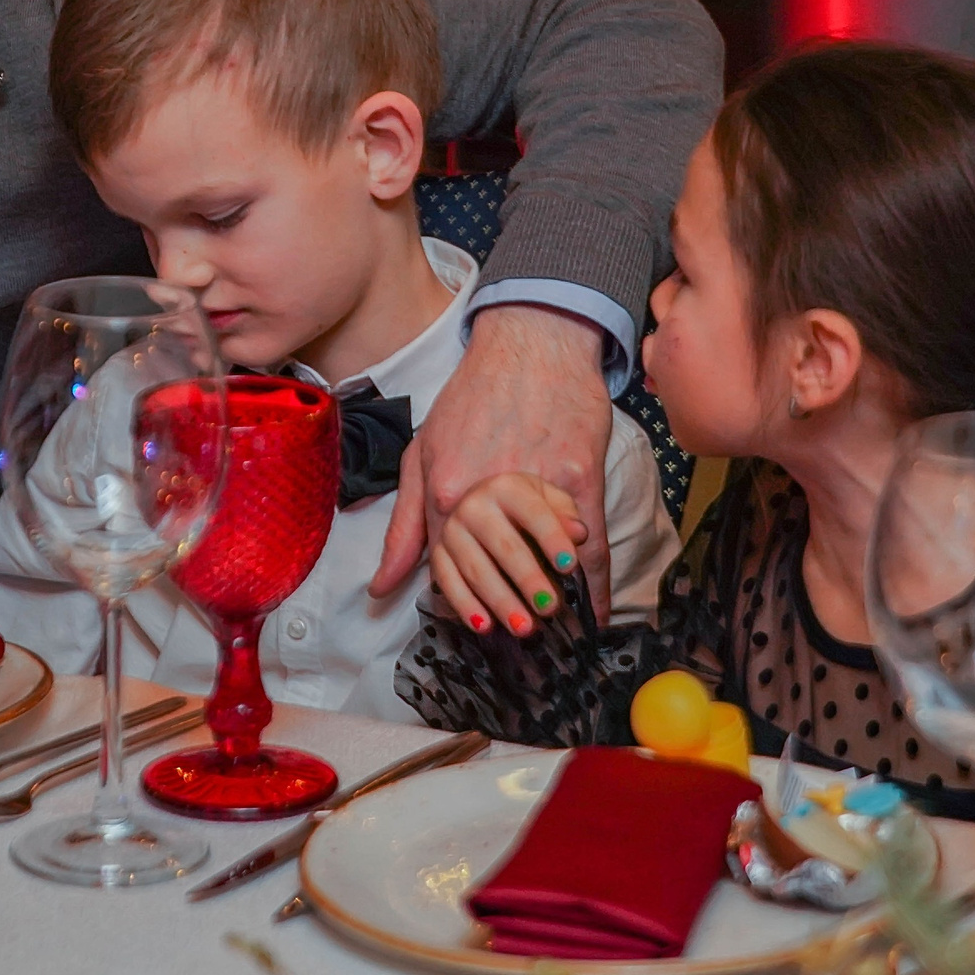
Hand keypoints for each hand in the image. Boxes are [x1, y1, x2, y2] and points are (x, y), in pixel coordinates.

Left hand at [372, 303, 615, 624]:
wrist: (531, 341)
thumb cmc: (474, 394)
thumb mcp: (424, 451)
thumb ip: (405, 524)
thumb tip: (381, 584)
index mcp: (446, 490)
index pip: (449, 566)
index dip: (463, 602)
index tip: (477, 625)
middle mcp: (486, 493)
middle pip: (496, 572)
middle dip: (506, 610)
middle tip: (517, 633)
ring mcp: (535, 486)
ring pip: (544, 563)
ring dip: (551, 602)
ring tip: (552, 623)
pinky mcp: (578, 478)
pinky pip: (587, 544)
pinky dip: (593, 582)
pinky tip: (593, 609)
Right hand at [425, 473, 588, 636]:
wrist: (483, 505)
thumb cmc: (525, 510)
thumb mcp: (551, 502)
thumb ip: (566, 517)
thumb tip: (578, 534)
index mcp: (507, 487)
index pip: (534, 514)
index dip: (552, 539)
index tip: (569, 566)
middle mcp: (474, 505)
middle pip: (504, 546)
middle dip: (528, 579)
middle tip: (550, 607)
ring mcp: (452, 531)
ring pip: (476, 570)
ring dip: (501, 602)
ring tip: (525, 628)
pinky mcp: (438, 554)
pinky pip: (448, 583)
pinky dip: (466, 607)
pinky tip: (486, 627)